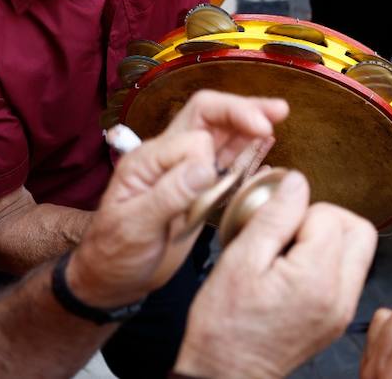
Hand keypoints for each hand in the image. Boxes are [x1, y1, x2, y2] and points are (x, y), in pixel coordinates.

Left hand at [67, 91, 288, 308]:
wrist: (112, 281)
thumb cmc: (114, 254)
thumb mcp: (135, 227)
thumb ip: (169, 194)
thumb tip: (207, 166)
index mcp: (149, 159)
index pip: (192, 134)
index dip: (211, 151)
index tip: (215, 180)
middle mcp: (169, 158)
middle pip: (209, 116)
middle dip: (242, 110)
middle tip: (276, 113)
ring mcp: (186, 173)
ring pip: (222, 135)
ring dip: (250, 124)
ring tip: (279, 115)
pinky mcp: (200, 191)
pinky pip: (228, 163)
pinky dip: (249, 152)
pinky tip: (267, 148)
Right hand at [174, 172, 376, 378]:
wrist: (225, 374)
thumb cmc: (225, 327)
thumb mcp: (239, 260)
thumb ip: (273, 216)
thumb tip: (297, 183)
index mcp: (317, 279)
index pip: (329, 215)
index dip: (298, 212)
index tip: (273, 227)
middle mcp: (340, 296)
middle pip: (359, 230)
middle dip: (325, 219)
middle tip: (290, 231)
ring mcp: (342, 310)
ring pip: (357, 250)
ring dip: (328, 240)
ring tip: (289, 252)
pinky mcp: (338, 318)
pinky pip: (347, 274)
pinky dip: (327, 262)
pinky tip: (294, 270)